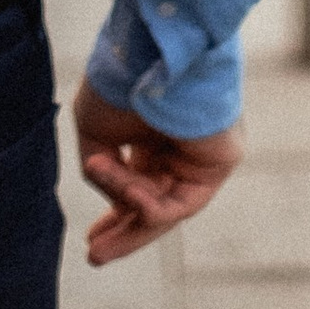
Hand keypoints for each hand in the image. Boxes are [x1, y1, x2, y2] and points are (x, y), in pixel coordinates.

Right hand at [71, 77, 242, 265]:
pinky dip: (153, 208)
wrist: (152, 51)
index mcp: (148, 132)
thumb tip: (119, 201)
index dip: (113, 213)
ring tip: (99, 242)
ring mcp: (197, 155)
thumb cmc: (122, 80)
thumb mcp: (94, 130)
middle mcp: (174, 146)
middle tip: (94, 257)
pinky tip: (132, 202)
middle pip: (151, 204)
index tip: (91, 240)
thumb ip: (102, 173)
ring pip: (163, 206)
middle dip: (123, 232)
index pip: (134, 183)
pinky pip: (183, 200)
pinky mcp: (218, 162)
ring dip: (130, 223)